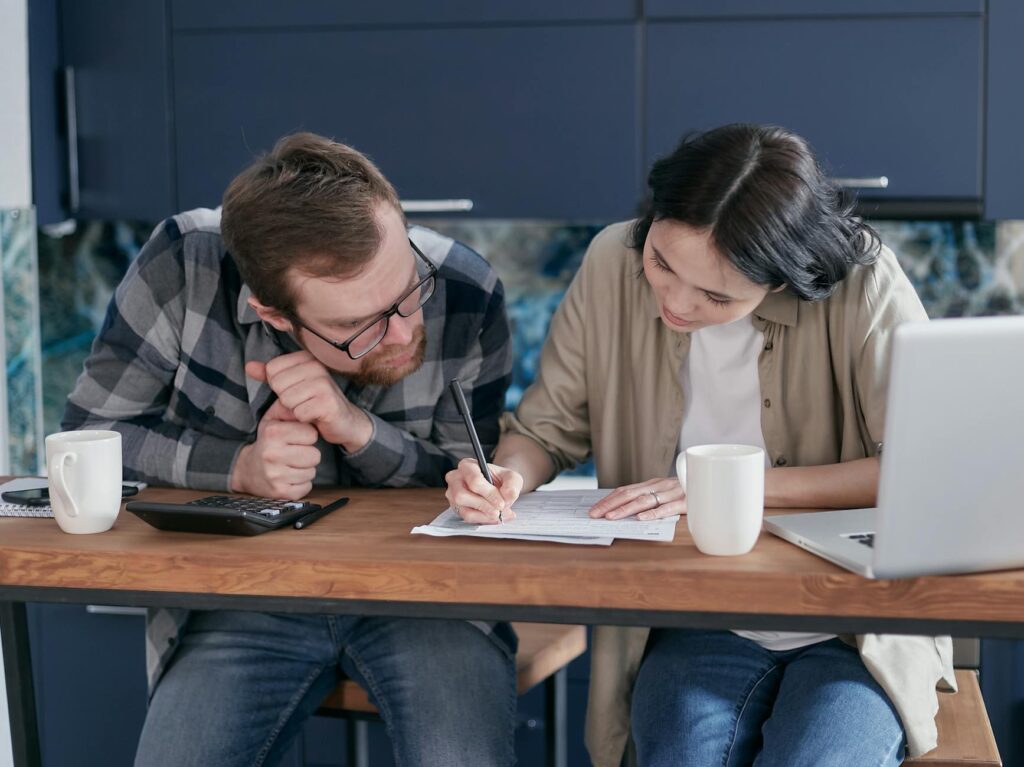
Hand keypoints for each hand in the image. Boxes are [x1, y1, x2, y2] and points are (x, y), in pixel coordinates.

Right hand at [230, 399, 320, 498]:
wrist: (248, 469)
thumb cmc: (268, 441)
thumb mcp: (274, 419)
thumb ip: (289, 407)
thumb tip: (307, 402)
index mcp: (273, 433)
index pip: (312, 434)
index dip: (307, 436)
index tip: (296, 438)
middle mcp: (272, 454)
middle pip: (315, 455)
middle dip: (308, 453)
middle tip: (294, 453)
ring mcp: (275, 475)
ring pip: (312, 472)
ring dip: (305, 469)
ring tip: (290, 464)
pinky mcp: (280, 492)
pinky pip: (306, 487)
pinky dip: (301, 483)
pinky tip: (289, 477)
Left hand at [246, 352, 371, 449]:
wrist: (343, 421)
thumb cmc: (314, 402)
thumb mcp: (290, 385)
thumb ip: (269, 375)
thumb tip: (248, 366)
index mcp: (306, 358)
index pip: (272, 370)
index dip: (279, 386)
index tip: (297, 391)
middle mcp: (317, 366)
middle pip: (278, 385)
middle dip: (286, 399)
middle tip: (303, 402)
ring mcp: (324, 384)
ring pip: (287, 399)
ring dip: (294, 410)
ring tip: (309, 409)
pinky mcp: (328, 402)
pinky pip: (299, 413)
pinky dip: (304, 419)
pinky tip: (315, 417)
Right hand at [444, 457, 521, 524]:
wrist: (498, 487)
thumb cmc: (501, 479)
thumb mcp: (511, 477)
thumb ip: (512, 484)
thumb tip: (508, 495)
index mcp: (467, 466)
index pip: (474, 481)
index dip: (489, 494)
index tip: (501, 502)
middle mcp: (455, 479)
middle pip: (462, 496)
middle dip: (484, 506)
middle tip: (500, 510)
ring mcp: (453, 495)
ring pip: (464, 510)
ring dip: (485, 515)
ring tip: (500, 514)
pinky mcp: (457, 508)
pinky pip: (468, 518)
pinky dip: (483, 520)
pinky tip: (494, 517)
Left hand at [588, 478, 685, 520]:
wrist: (713, 484)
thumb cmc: (686, 492)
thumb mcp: (665, 492)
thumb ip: (648, 498)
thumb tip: (625, 511)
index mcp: (652, 484)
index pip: (625, 490)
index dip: (608, 500)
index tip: (594, 509)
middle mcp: (659, 486)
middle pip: (630, 494)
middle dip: (610, 505)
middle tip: (595, 514)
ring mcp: (672, 493)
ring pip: (645, 500)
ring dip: (626, 509)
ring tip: (612, 517)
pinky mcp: (686, 502)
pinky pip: (668, 507)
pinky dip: (654, 513)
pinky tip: (641, 519)